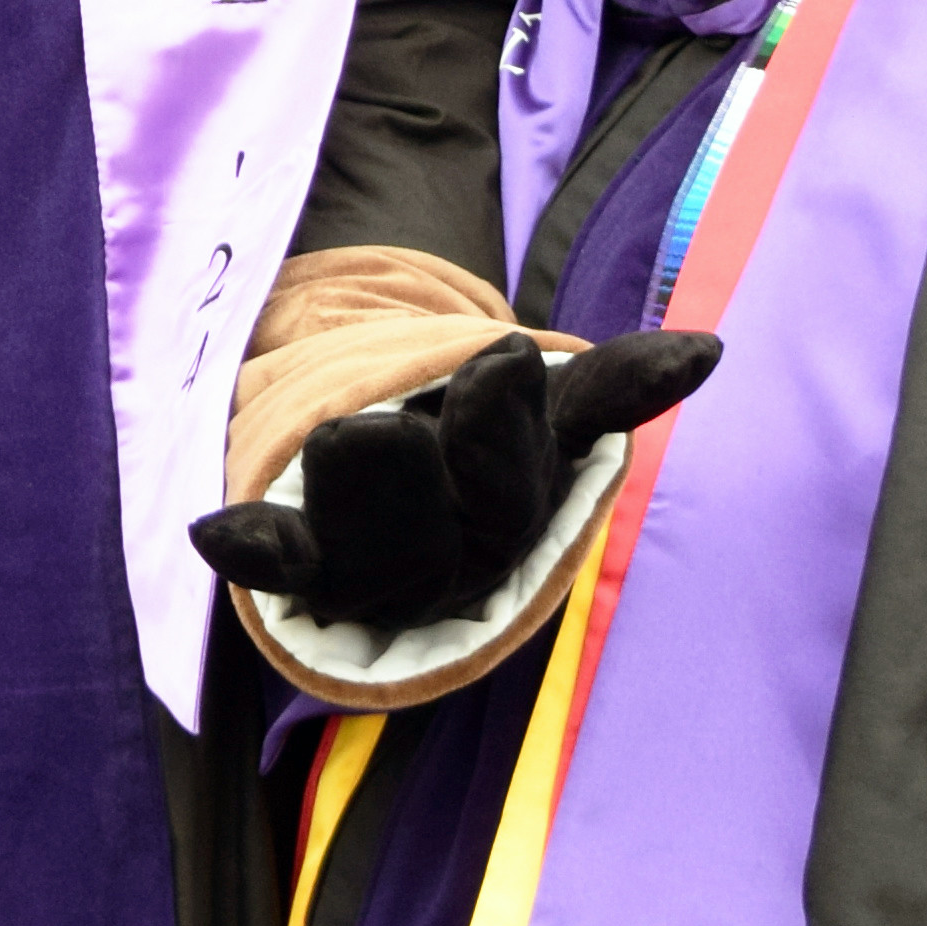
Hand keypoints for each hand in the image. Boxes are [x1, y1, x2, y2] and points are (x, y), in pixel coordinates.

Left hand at [188, 332, 715, 632]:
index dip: (502, 429)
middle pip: (439, 531)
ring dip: (349, 491)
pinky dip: (250, 549)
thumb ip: (612, 385)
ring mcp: (366, 571)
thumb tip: (708, 354)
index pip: (513, 492)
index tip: (503, 357)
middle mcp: (443, 566)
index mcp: (509, 524)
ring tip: (341, 437)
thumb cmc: (470, 431)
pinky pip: (276, 565)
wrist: (372, 463)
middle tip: (389, 421)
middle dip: (421, 467)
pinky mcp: (295, 563)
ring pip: (362, 549)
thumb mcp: (540, 405)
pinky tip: (218, 532)